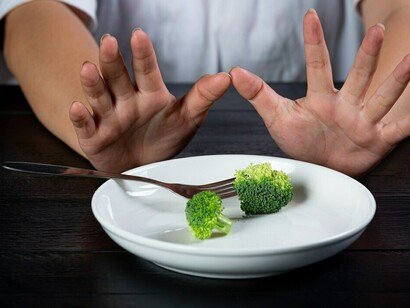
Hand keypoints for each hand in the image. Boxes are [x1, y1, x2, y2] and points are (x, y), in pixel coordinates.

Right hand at [69, 29, 230, 171]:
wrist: (145, 166)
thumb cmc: (164, 138)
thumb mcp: (187, 118)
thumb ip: (203, 97)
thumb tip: (225, 76)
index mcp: (149, 93)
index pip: (146, 70)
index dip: (143, 54)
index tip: (139, 36)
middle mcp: (126, 101)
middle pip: (118, 77)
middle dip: (113, 60)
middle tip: (110, 42)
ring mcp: (109, 117)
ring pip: (99, 97)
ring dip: (94, 83)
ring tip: (89, 68)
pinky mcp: (94, 137)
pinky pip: (86, 126)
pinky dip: (80, 118)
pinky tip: (78, 107)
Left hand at [231, 9, 409, 177]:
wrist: (319, 168)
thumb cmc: (299, 141)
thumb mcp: (277, 117)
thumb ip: (259, 95)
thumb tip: (235, 72)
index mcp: (321, 97)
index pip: (317, 64)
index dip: (313, 42)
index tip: (310, 16)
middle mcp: (345, 104)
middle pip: (358, 75)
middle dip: (367, 55)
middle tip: (376, 30)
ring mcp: (363, 120)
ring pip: (382, 96)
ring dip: (397, 79)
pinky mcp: (378, 139)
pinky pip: (399, 129)